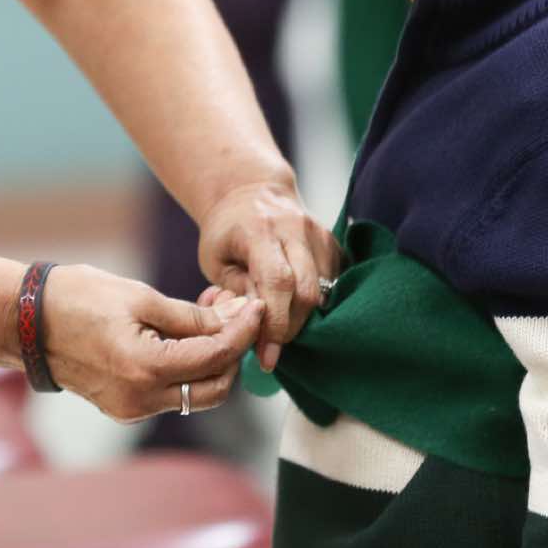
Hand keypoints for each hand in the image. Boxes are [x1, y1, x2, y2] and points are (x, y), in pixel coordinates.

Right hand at [40, 263, 264, 422]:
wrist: (25, 321)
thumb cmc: (78, 297)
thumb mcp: (139, 296)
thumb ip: (190, 316)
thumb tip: (230, 322)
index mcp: (146, 368)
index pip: (215, 355)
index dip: (242, 330)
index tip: (257, 306)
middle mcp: (141, 399)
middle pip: (214, 388)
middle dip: (232, 353)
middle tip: (236, 314)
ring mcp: (130, 409)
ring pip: (195, 395)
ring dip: (211, 362)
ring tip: (211, 319)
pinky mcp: (123, 408)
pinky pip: (169, 394)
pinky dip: (186, 369)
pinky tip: (185, 336)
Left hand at [197, 176, 340, 370]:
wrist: (252, 192)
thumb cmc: (227, 231)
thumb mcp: (215, 260)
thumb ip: (234, 292)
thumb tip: (251, 325)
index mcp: (261, 229)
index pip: (278, 282)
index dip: (274, 324)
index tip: (266, 356)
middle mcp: (296, 228)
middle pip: (307, 291)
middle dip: (290, 327)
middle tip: (271, 347)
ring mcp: (319, 234)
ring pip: (323, 291)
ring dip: (303, 318)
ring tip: (279, 324)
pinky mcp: (332, 243)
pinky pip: (332, 285)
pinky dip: (315, 304)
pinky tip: (294, 307)